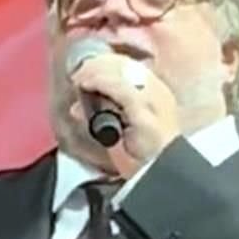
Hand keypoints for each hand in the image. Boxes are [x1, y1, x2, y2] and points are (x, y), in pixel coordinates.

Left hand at [70, 54, 180, 176]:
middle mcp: (157, 91)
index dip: (104, 62)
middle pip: (124, 64)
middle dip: (97, 64)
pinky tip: (87, 83)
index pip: (128, 66)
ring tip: (79, 78)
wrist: (161, 176)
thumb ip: (102, 116)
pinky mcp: (145, 112)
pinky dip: (100, 82)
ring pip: (121, 71)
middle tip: (78, 73)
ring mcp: (153, 100)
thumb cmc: (144, 158)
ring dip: (96, 71)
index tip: (84, 69)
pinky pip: (120, 89)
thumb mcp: (120, 130)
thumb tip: (77, 107)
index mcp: (155, 93)